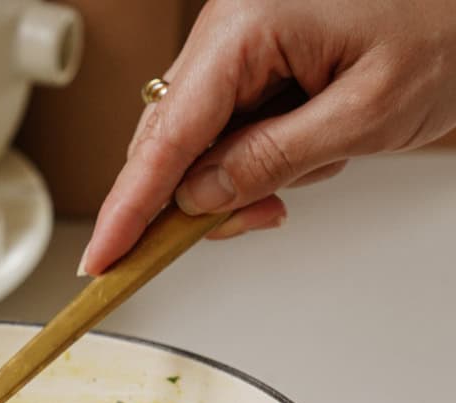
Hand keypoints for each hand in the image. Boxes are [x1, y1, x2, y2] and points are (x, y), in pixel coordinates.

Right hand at [81, 0, 455, 273]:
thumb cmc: (447, 29)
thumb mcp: (362, 115)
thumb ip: (271, 160)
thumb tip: (198, 198)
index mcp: (249, 22)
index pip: (167, 136)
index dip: (129, 207)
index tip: (102, 258)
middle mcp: (232, 26)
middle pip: (169, 139)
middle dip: (196, 198)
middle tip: (255, 221)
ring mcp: (242, 42)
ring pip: (197, 141)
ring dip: (236, 180)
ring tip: (309, 170)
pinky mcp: (259, 60)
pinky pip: (228, 128)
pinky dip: (254, 160)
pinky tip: (307, 153)